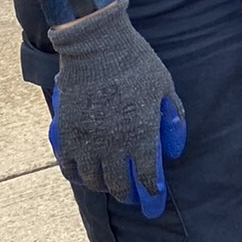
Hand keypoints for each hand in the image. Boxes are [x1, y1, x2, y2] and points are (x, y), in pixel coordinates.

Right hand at [47, 0, 186, 217]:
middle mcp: (113, 145)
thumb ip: (172, 118)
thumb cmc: (135, 62)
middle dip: (127, 194)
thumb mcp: (164, 86)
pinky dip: (76, 174)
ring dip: (102, 185)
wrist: (97, 44)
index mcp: (141, 135)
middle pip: (118, 186)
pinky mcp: (66, 133)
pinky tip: (83, 171)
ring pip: (92, 180)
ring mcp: (87, 141)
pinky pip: (68, 166)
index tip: (152, 197)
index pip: (147, 179)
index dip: (151, 193)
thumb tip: (174, 147)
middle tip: (130, 193)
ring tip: (107, 181)